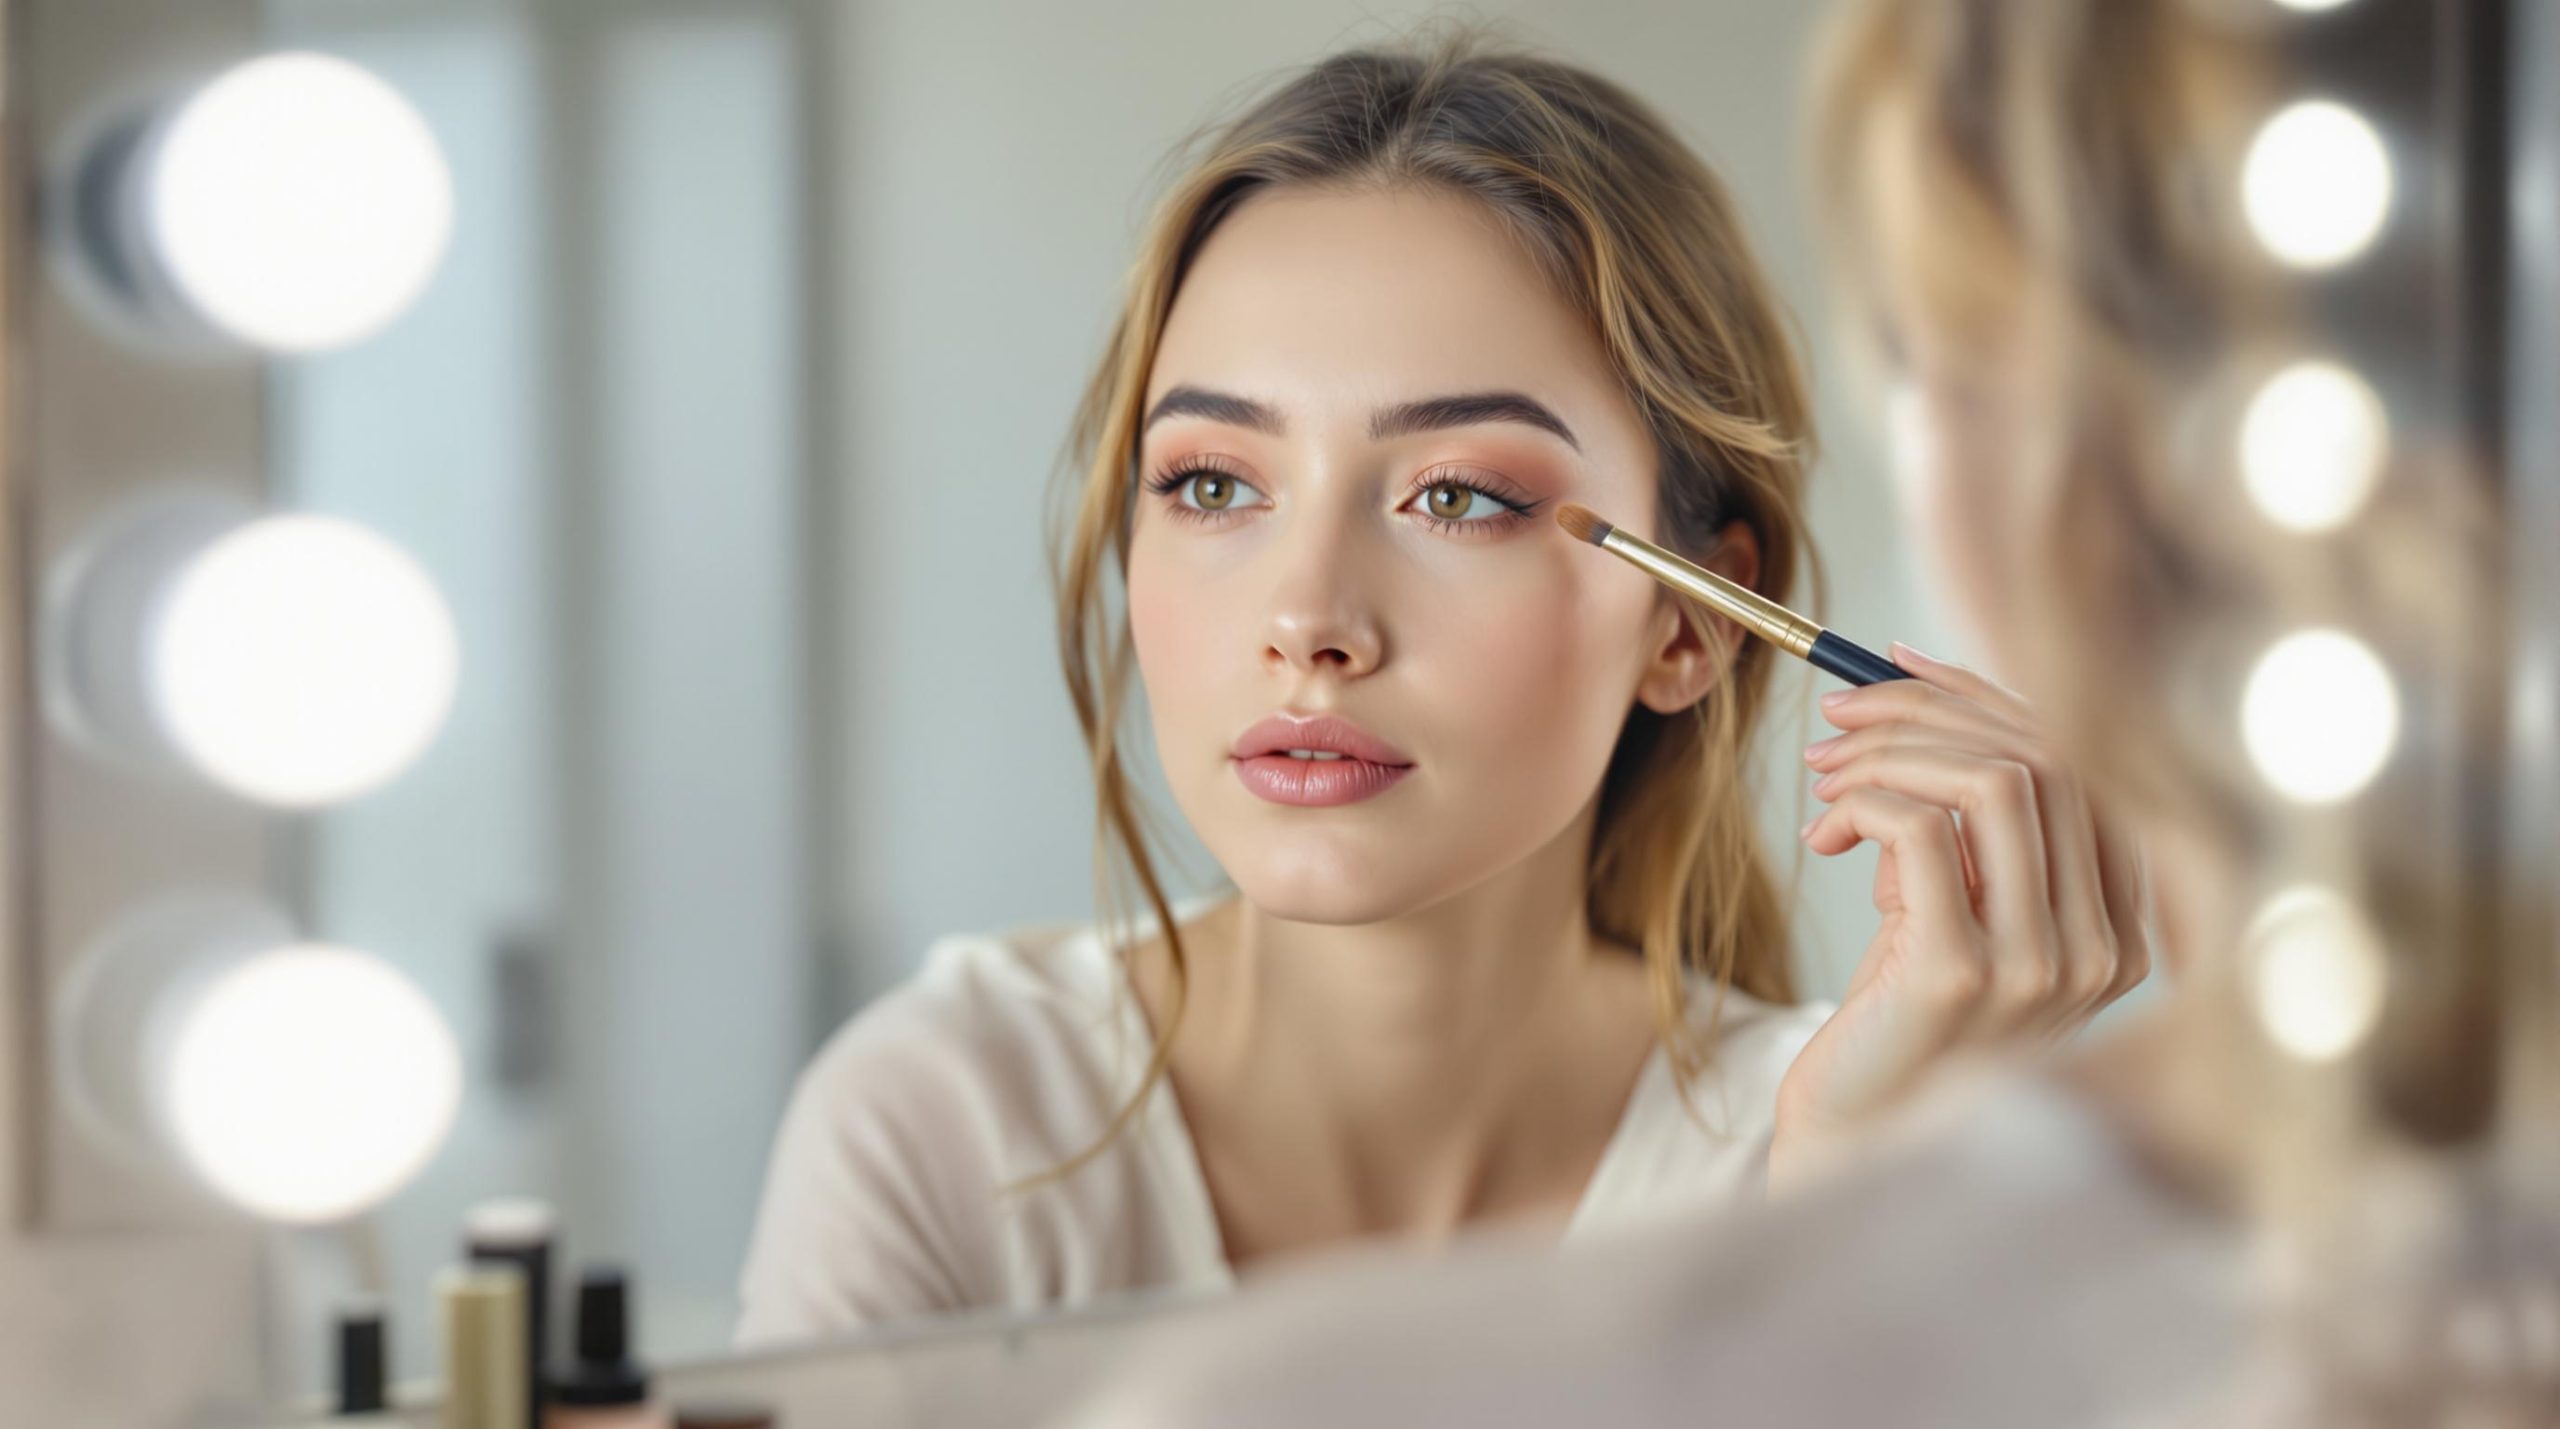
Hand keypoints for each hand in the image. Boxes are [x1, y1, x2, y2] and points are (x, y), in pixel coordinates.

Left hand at [1768, 644, 2148, 1191]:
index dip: (1990, 696)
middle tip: (1839, 717)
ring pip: (1993, 779)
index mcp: (2118, 927)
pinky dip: (1865, 803)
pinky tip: (1826, 833)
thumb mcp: (1953, 913)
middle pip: (2047, 756)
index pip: (2082, 763)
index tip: (1898, 668)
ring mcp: (2043, 965)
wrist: (1855, 1140)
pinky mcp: (1962, 974)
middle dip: (1929, 710)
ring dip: (1892, 752)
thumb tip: (1924, 699)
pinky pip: (1922, 829)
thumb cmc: (1896, 1024)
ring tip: (1825, 778)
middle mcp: (2103, 948)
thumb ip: (1971, 835)